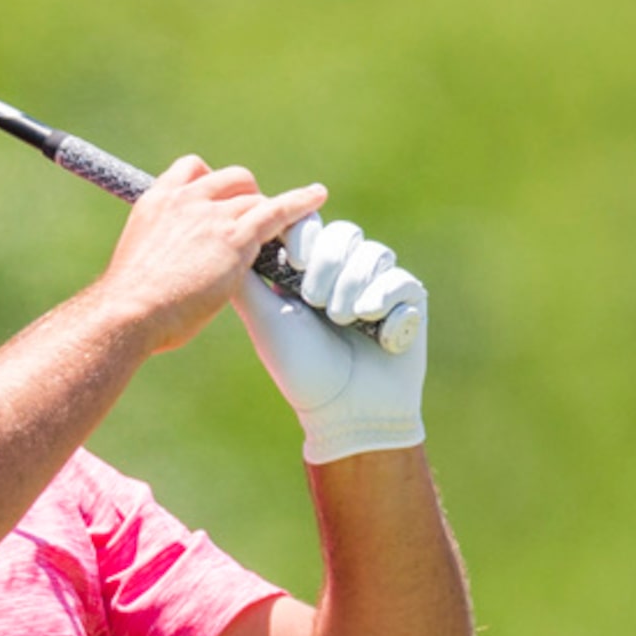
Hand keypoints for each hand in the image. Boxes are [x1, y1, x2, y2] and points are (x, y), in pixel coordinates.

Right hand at [102, 158, 329, 352]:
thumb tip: (170, 272)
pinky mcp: (236, 236)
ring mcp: (211, 215)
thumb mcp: (140, 263)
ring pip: (255, 199)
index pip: (192, 169)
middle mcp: (185, 199)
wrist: (128, 312)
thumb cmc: (128, 303)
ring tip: (278, 237)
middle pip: (232, 179)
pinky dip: (299, 203)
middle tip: (251, 225)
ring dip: (267, 215)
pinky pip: (276, 210)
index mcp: (157, 202)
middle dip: (246, 196)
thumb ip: (162, 252)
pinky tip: (317, 198)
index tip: (218, 203)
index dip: (212, 183)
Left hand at [231, 215, 428, 463]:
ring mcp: (377, 283)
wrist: (346, 411)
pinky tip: (375, 334)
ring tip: (343, 321)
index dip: (304, 235)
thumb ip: (246, 279)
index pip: (308, 225)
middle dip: (327, 266)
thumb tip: (226, 240)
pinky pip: (401, 281)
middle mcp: (342, 272)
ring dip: (353, 288)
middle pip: (343, 233)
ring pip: (373, 253)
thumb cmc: (300, 368)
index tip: (294, 260)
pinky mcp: (408, 301)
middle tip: (315, 303)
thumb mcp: (264, 319)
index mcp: (305, 271)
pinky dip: (384, 304)